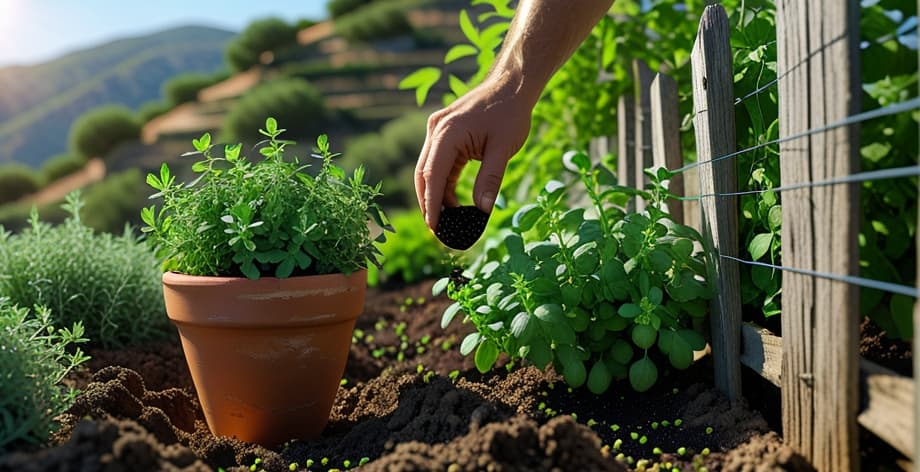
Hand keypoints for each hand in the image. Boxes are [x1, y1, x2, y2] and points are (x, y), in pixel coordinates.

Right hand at [414, 76, 534, 229]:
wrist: (512, 84)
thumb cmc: (510, 113)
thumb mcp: (503, 149)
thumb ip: (490, 180)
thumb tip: (483, 210)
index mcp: (447, 132)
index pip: (432, 175)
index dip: (432, 204)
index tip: (434, 227)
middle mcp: (437, 130)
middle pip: (424, 174)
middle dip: (428, 203)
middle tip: (438, 230)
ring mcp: (439, 130)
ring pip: (429, 170)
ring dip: (435, 195)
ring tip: (447, 221)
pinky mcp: (446, 133)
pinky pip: (439, 163)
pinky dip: (443, 183)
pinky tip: (453, 203)